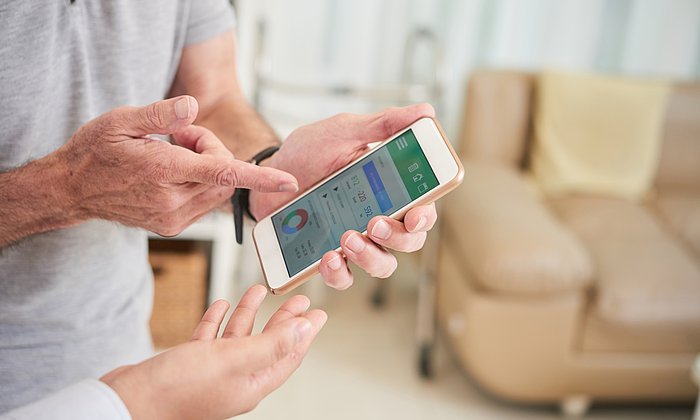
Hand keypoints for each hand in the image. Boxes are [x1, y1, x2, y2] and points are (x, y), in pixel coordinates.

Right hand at [55, 96, 297, 235]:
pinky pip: (206, 201)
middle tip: (179, 135)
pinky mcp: (172, 226)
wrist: (73, 189)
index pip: (222, 172)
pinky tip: (173, 172)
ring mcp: (173, 218)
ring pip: (219, 188)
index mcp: (162, 171)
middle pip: (225, 173)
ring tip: (173, 152)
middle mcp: (171, 200)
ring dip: (208, 167)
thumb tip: (193, 106)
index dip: (260, 178)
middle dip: (213, 150)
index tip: (289, 183)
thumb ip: (160, 113)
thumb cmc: (96, 151)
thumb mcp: (120, 120)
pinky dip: (201, 182)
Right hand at [101, 285, 326, 419]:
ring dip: (249, 313)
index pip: (288, 355)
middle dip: (283, 319)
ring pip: (237, 338)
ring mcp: (212, 372)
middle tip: (298, 298)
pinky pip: (210, 338)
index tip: (318, 314)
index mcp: (252, 383)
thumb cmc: (178, 388)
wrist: (128, 401)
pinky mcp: (190, 364)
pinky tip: (221, 304)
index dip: (305, 333)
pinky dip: (218, 320)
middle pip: (267, 343)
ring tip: (259, 290)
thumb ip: (271, 344)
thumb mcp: (233, 359)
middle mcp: (235, 379)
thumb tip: (305, 332)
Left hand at [249, 104, 438, 288]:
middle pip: (409, 241)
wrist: (268, 172)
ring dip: (371, 257)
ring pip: (382, 264)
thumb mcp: (344, 132)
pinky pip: (344, 277)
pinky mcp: (329, 256)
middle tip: (373, 223)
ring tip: (347, 238)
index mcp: (390, 189)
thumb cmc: (309, 151)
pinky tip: (328, 257)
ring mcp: (355, 239)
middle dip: (397, 238)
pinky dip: (339, 273)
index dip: (425, 217)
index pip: (422, 208)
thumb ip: (383, 125)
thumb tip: (425, 111)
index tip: (416, 216)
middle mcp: (378, 217)